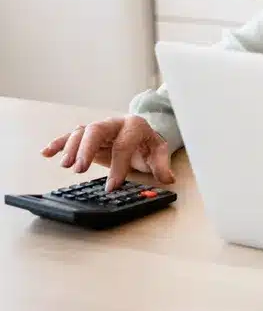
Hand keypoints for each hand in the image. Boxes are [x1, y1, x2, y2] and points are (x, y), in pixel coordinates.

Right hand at [41, 115, 175, 191]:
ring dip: (71, 148)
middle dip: (87, 149)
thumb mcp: (158, 152)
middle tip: (79, 169)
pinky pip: (70, 136)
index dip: (118, 166)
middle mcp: (114, 123)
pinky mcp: (87, 134)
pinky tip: (46, 153)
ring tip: (65, 166)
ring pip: (82, 132)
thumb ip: (161, 165)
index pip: (124, 145)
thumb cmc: (146, 143)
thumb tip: (168, 178)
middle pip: (97, 130)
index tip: (112, 186)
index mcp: (135, 126)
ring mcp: (99, 128)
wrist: (140, 132)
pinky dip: (58, 143)